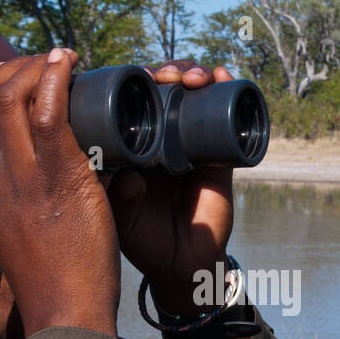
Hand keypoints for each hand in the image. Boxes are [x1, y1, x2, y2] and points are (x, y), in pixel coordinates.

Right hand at [0, 48, 120, 336]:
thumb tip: (40, 173)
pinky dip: (56, 77)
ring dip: (32, 66)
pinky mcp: (57, 178)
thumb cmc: (54, 279)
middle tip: (39, 64)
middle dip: (5, 66)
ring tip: (58, 61)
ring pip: (5, 96)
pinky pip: (47, 111)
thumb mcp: (19, 232)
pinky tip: (69, 64)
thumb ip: (20, 199)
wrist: (67, 312)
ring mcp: (20, 176)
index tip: (6, 78)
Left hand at [107, 59, 236, 320]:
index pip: (129, 101)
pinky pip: (224, 114)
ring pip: (190, 93)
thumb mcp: (117, 217)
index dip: (129, 82)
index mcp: (129, 145)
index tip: (130, 77)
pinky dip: (225, 88)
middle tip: (160, 77)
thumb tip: (124, 175)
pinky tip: (218, 76)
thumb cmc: (144, 240)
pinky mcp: (219, 154)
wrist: (183, 266)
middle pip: (161, 89)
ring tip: (189, 79)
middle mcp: (160, 138)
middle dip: (162, 72)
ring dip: (189, 74)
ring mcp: (190, 142)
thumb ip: (115, 196)